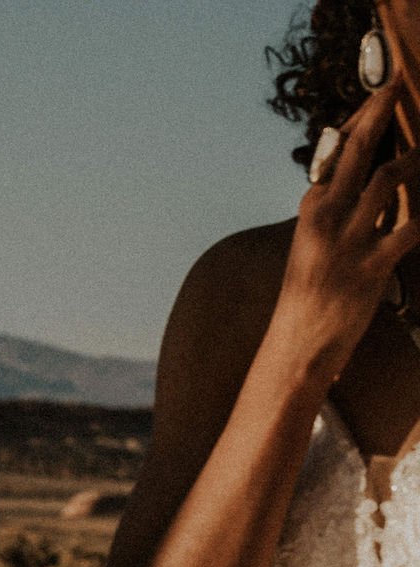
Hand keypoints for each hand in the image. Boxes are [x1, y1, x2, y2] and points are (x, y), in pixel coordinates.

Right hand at [273, 76, 419, 384]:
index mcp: (312, 209)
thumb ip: (335, 211)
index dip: (361, 117)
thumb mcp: (312, 245)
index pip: (337, 150)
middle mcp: (328, 217)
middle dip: (380, 110)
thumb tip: (363, 182)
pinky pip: (409, 228)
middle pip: (357, 149)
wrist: (298, 343)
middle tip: (398, 81)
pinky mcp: (372, 267)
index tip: (379, 93)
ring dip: (410, 162)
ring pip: (386, 180)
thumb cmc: (307, 296)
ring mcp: (350, 241)